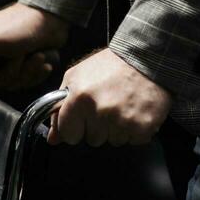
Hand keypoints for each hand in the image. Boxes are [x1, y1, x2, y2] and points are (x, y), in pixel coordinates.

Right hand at [0, 3, 70, 91]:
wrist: (53, 20)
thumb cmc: (21, 24)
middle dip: (9, 71)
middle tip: (19, 56)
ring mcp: (3, 61)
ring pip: (7, 82)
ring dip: (25, 72)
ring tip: (36, 56)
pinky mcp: (20, 67)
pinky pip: (22, 83)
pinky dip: (34, 74)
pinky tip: (41, 61)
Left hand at [49, 48, 171, 146]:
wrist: (145, 58)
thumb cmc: (108, 66)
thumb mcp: (76, 78)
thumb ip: (60, 108)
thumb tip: (53, 139)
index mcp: (79, 99)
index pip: (68, 134)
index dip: (75, 127)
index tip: (83, 117)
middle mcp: (100, 112)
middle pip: (92, 140)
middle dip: (98, 127)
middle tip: (108, 105)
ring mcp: (122, 121)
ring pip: (113, 141)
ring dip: (117, 128)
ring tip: (123, 105)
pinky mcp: (143, 127)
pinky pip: (133, 141)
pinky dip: (135, 130)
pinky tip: (135, 111)